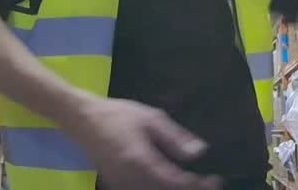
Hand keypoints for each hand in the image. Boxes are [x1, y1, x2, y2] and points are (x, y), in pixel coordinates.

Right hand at [63, 96, 221, 189]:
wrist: (82, 119)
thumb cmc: (117, 114)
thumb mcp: (150, 119)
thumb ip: (175, 138)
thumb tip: (200, 153)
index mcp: (142, 163)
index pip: (177, 183)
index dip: (199, 185)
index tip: (216, 180)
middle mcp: (131, 180)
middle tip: (207, 184)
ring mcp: (121, 185)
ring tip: (191, 183)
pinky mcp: (116, 185)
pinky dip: (157, 189)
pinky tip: (168, 182)